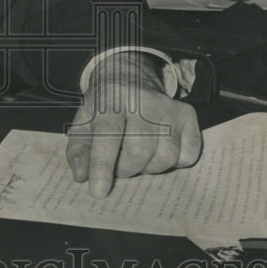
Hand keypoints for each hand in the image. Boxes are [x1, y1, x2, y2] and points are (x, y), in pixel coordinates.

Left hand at [66, 59, 201, 198]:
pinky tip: (159, 151)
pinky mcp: (187, 114)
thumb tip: (82, 176)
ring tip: (138, 157)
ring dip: (149, 168)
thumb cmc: (104, 107)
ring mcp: (169, 107)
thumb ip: (78, 151)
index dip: (103, 167)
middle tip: (119, 165)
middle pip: (139, 151)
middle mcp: (143, 101)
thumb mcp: (82, 123)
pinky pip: (187, 155)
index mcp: (110, 99)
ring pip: (165, 156)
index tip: (98, 192)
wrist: (129, 75)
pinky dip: (173, 163)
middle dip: (125, 169)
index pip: (108, 136)